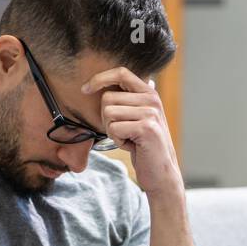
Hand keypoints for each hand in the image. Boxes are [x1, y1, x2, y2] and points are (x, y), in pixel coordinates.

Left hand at [81, 67, 180, 195]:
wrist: (161, 172)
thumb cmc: (144, 146)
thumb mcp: (137, 118)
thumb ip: (127, 101)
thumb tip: (103, 84)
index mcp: (149, 93)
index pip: (121, 73)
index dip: (100, 78)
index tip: (85, 89)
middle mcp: (152, 99)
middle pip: (108, 98)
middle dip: (106, 119)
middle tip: (123, 132)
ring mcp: (151, 113)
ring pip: (108, 113)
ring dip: (112, 131)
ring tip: (129, 139)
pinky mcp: (146, 128)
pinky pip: (114, 128)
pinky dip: (118, 141)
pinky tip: (132, 146)